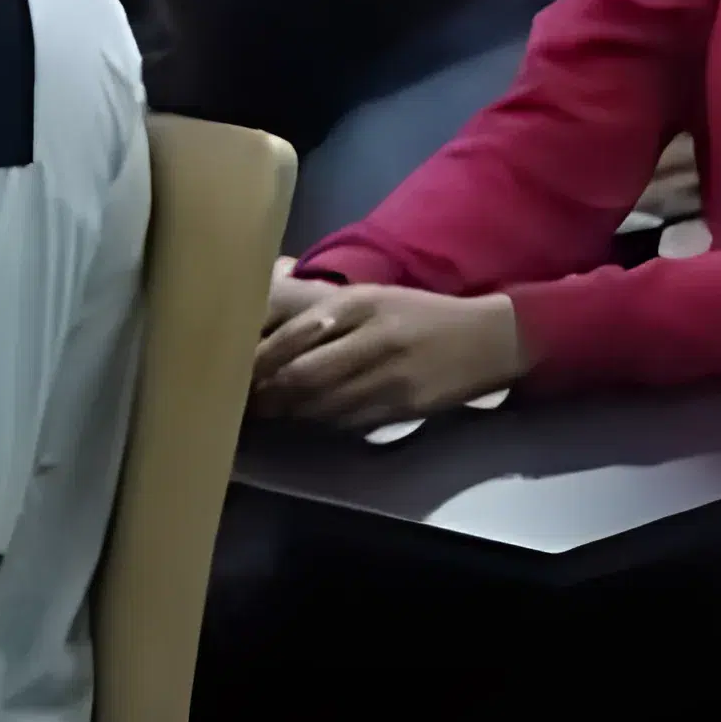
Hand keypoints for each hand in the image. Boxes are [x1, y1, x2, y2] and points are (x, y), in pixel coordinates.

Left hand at [250, 278, 523, 430]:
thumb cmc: (419, 315)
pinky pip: (346, 420)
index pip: (292, 335)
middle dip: (266, 393)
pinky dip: (319, 423)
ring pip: (320, 404)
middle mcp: (370, 336)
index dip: (258, 359)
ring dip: (288, 413)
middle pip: (300, 374)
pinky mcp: (400, 405)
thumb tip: (268, 322)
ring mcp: (387, 374)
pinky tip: (307, 420)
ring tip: (267, 414)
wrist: (485, 339)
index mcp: (358, 304)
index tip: (235, 368)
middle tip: (243, 401)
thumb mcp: (373, 298)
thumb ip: (323, 312)